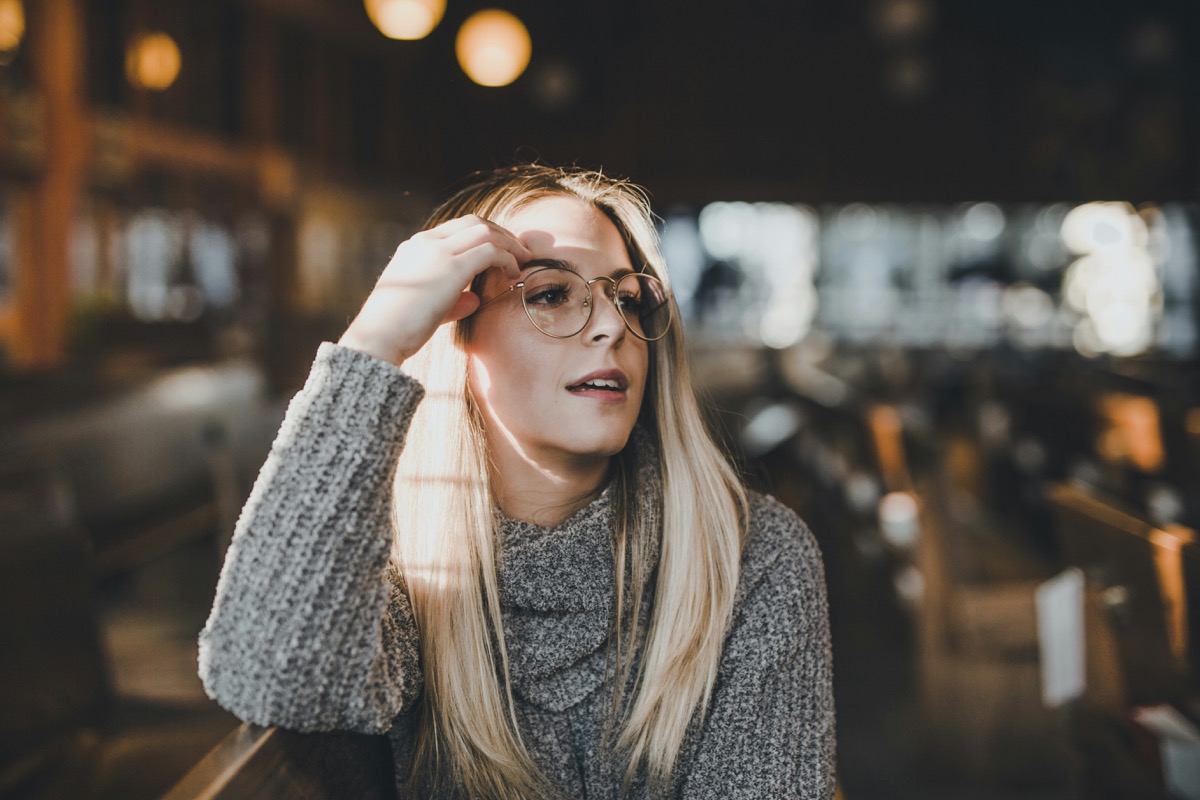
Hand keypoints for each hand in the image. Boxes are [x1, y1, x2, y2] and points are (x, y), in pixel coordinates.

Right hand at [338, 214, 529, 364]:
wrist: (379, 337)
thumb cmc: (399, 329)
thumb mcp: (425, 306)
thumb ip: (452, 299)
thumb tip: (475, 299)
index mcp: (415, 247)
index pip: (456, 228)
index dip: (484, 235)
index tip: (502, 250)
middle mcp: (426, 242)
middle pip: (474, 222)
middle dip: (501, 234)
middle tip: (520, 251)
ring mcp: (438, 251)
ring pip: (485, 231)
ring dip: (510, 244)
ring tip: (524, 260)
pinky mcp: (451, 268)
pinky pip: (490, 251)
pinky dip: (507, 258)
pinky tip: (514, 273)